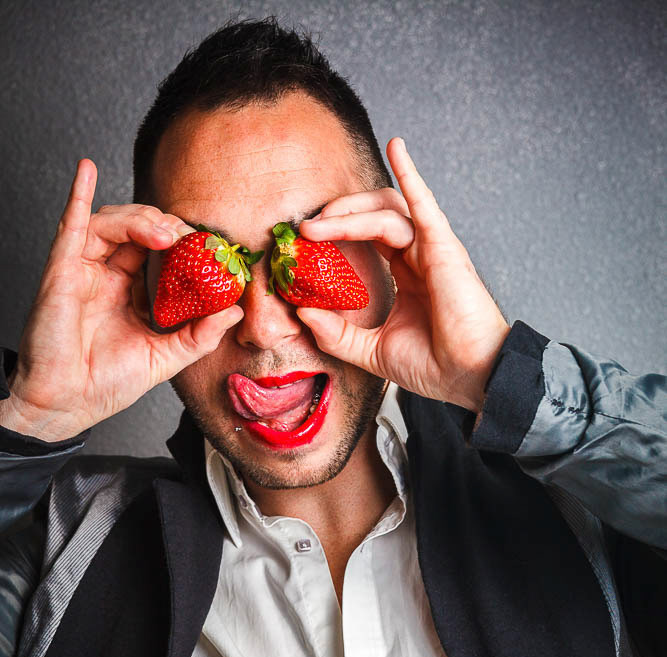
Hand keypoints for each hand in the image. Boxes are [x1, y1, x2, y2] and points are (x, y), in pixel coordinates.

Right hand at [0, 159, 243, 440]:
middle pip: (138, 231)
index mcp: (130, 293)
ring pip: (112, 224)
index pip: (159, 253)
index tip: (211, 247)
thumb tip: (236, 311)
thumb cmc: (107, 384)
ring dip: (141, 220)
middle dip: (166, 225)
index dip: (184, 243)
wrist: (69, 405)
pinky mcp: (62, 272)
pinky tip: (86, 170)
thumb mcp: (167, 358)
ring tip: (167, 233)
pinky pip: (70, 226)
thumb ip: (201, 335)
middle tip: (190, 236)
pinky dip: (78, 195)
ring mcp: (83, 271)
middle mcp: (106, 276)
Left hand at [297, 137, 510, 412]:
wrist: (469, 380)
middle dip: (337, 216)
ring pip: (386, 211)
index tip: (303, 244)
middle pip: (373, 216)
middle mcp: (420, 257)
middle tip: (304, 229)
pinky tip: (397, 146)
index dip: (336, 233)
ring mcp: (433, 250)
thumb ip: (337, 333)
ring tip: (318, 222)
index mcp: (407, 275)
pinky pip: (423, 205)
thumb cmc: (434, 366)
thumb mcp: (371, 351)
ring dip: (349, 211)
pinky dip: (410, 174)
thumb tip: (301, 313)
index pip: (368, 238)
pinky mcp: (444, 249)